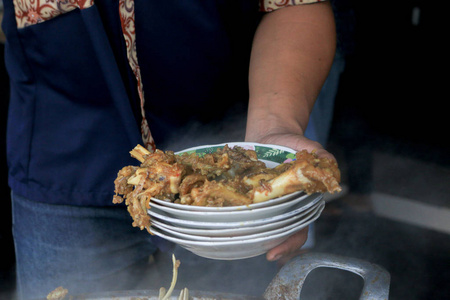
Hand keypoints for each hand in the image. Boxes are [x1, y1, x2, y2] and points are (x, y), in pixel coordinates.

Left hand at [246, 132, 334, 261]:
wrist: (272, 134)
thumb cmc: (292, 143)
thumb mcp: (308, 146)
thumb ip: (320, 155)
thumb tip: (331, 166)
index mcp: (300, 201)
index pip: (298, 229)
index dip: (290, 243)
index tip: (275, 252)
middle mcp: (283, 205)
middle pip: (279, 233)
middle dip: (273, 246)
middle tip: (263, 255)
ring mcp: (267, 201)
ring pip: (262, 224)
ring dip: (255, 235)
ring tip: (242, 243)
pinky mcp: (252, 194)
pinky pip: (248, 209)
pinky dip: (241, 217)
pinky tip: (229, 223)